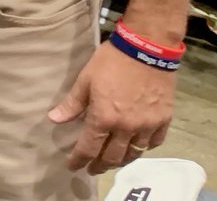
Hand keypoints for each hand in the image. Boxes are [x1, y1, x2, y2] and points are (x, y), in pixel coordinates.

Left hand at [48, 40, 174, 173]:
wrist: (147, 47)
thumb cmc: (112, 60)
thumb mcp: (86, 78)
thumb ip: (72, 103)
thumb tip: (53, 119)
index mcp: (104, 118)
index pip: (88, 148)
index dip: (79, 160)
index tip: (73, 166)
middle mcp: (126, 128)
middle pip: (112, 157)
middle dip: (100, 165)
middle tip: (92, 168)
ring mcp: (146, 126)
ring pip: (133, 154)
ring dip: (121, 160)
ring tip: (112, 160)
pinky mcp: (163, 120)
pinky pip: (153, 143)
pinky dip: (143, 148)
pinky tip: (137, 145)